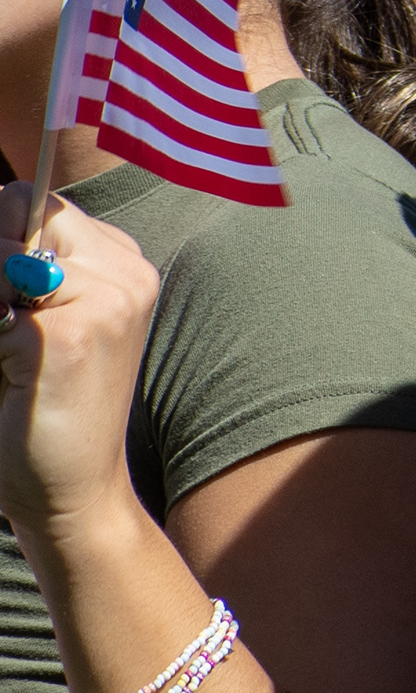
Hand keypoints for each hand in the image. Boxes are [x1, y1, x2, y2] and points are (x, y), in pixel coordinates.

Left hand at [0, 188, 164, 546]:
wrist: (73, 492)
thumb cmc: (43, 411)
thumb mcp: (36, 322)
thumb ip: (17, 271)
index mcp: (123, 263)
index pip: (32, 200)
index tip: (1, 299)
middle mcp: (126, 269)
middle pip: (17, 205)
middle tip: (3, 323)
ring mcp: (104, 299)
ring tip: (10, 350)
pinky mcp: (65, 337)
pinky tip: (11, 377)